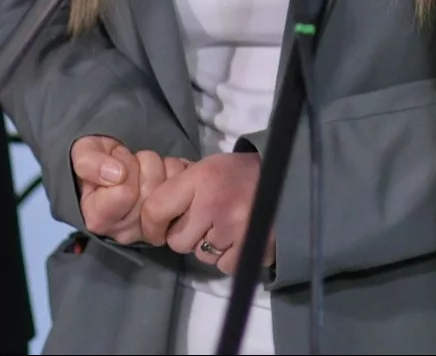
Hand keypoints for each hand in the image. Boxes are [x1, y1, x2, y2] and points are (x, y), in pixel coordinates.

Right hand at [72, 137, 188, 243]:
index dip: (124, 168)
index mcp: (98, 219)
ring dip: (159, 166)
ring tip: (143, 169)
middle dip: (142, 165)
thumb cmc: (95, 162)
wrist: (112, 167)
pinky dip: (176, 171)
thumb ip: (90, 163)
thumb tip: (117, 175)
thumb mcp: (83, 155)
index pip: (126, 192)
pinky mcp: (172, 221)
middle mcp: (124, 231)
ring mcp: (150, 229)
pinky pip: (184, 185)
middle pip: (150, 190)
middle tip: (130, 166)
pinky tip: (161, 173)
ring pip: (170, 185)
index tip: (114, 164)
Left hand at [138, 152, 266, 276]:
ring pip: (202, 257)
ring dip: (210, 247)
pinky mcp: (252, 247)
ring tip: (225, 226)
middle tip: (203, 222)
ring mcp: (235, 228)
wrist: (285, 176)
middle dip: (187, 236)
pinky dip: (229, 257)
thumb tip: (150, 218)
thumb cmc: (237, 173)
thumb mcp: (205, 169)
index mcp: (201, 178)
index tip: (160, 229)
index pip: (156, 210)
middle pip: (178, 242)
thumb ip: (179, 190)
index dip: (152, 225)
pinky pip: (224, 266)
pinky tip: (239, 237)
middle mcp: (215, 204)